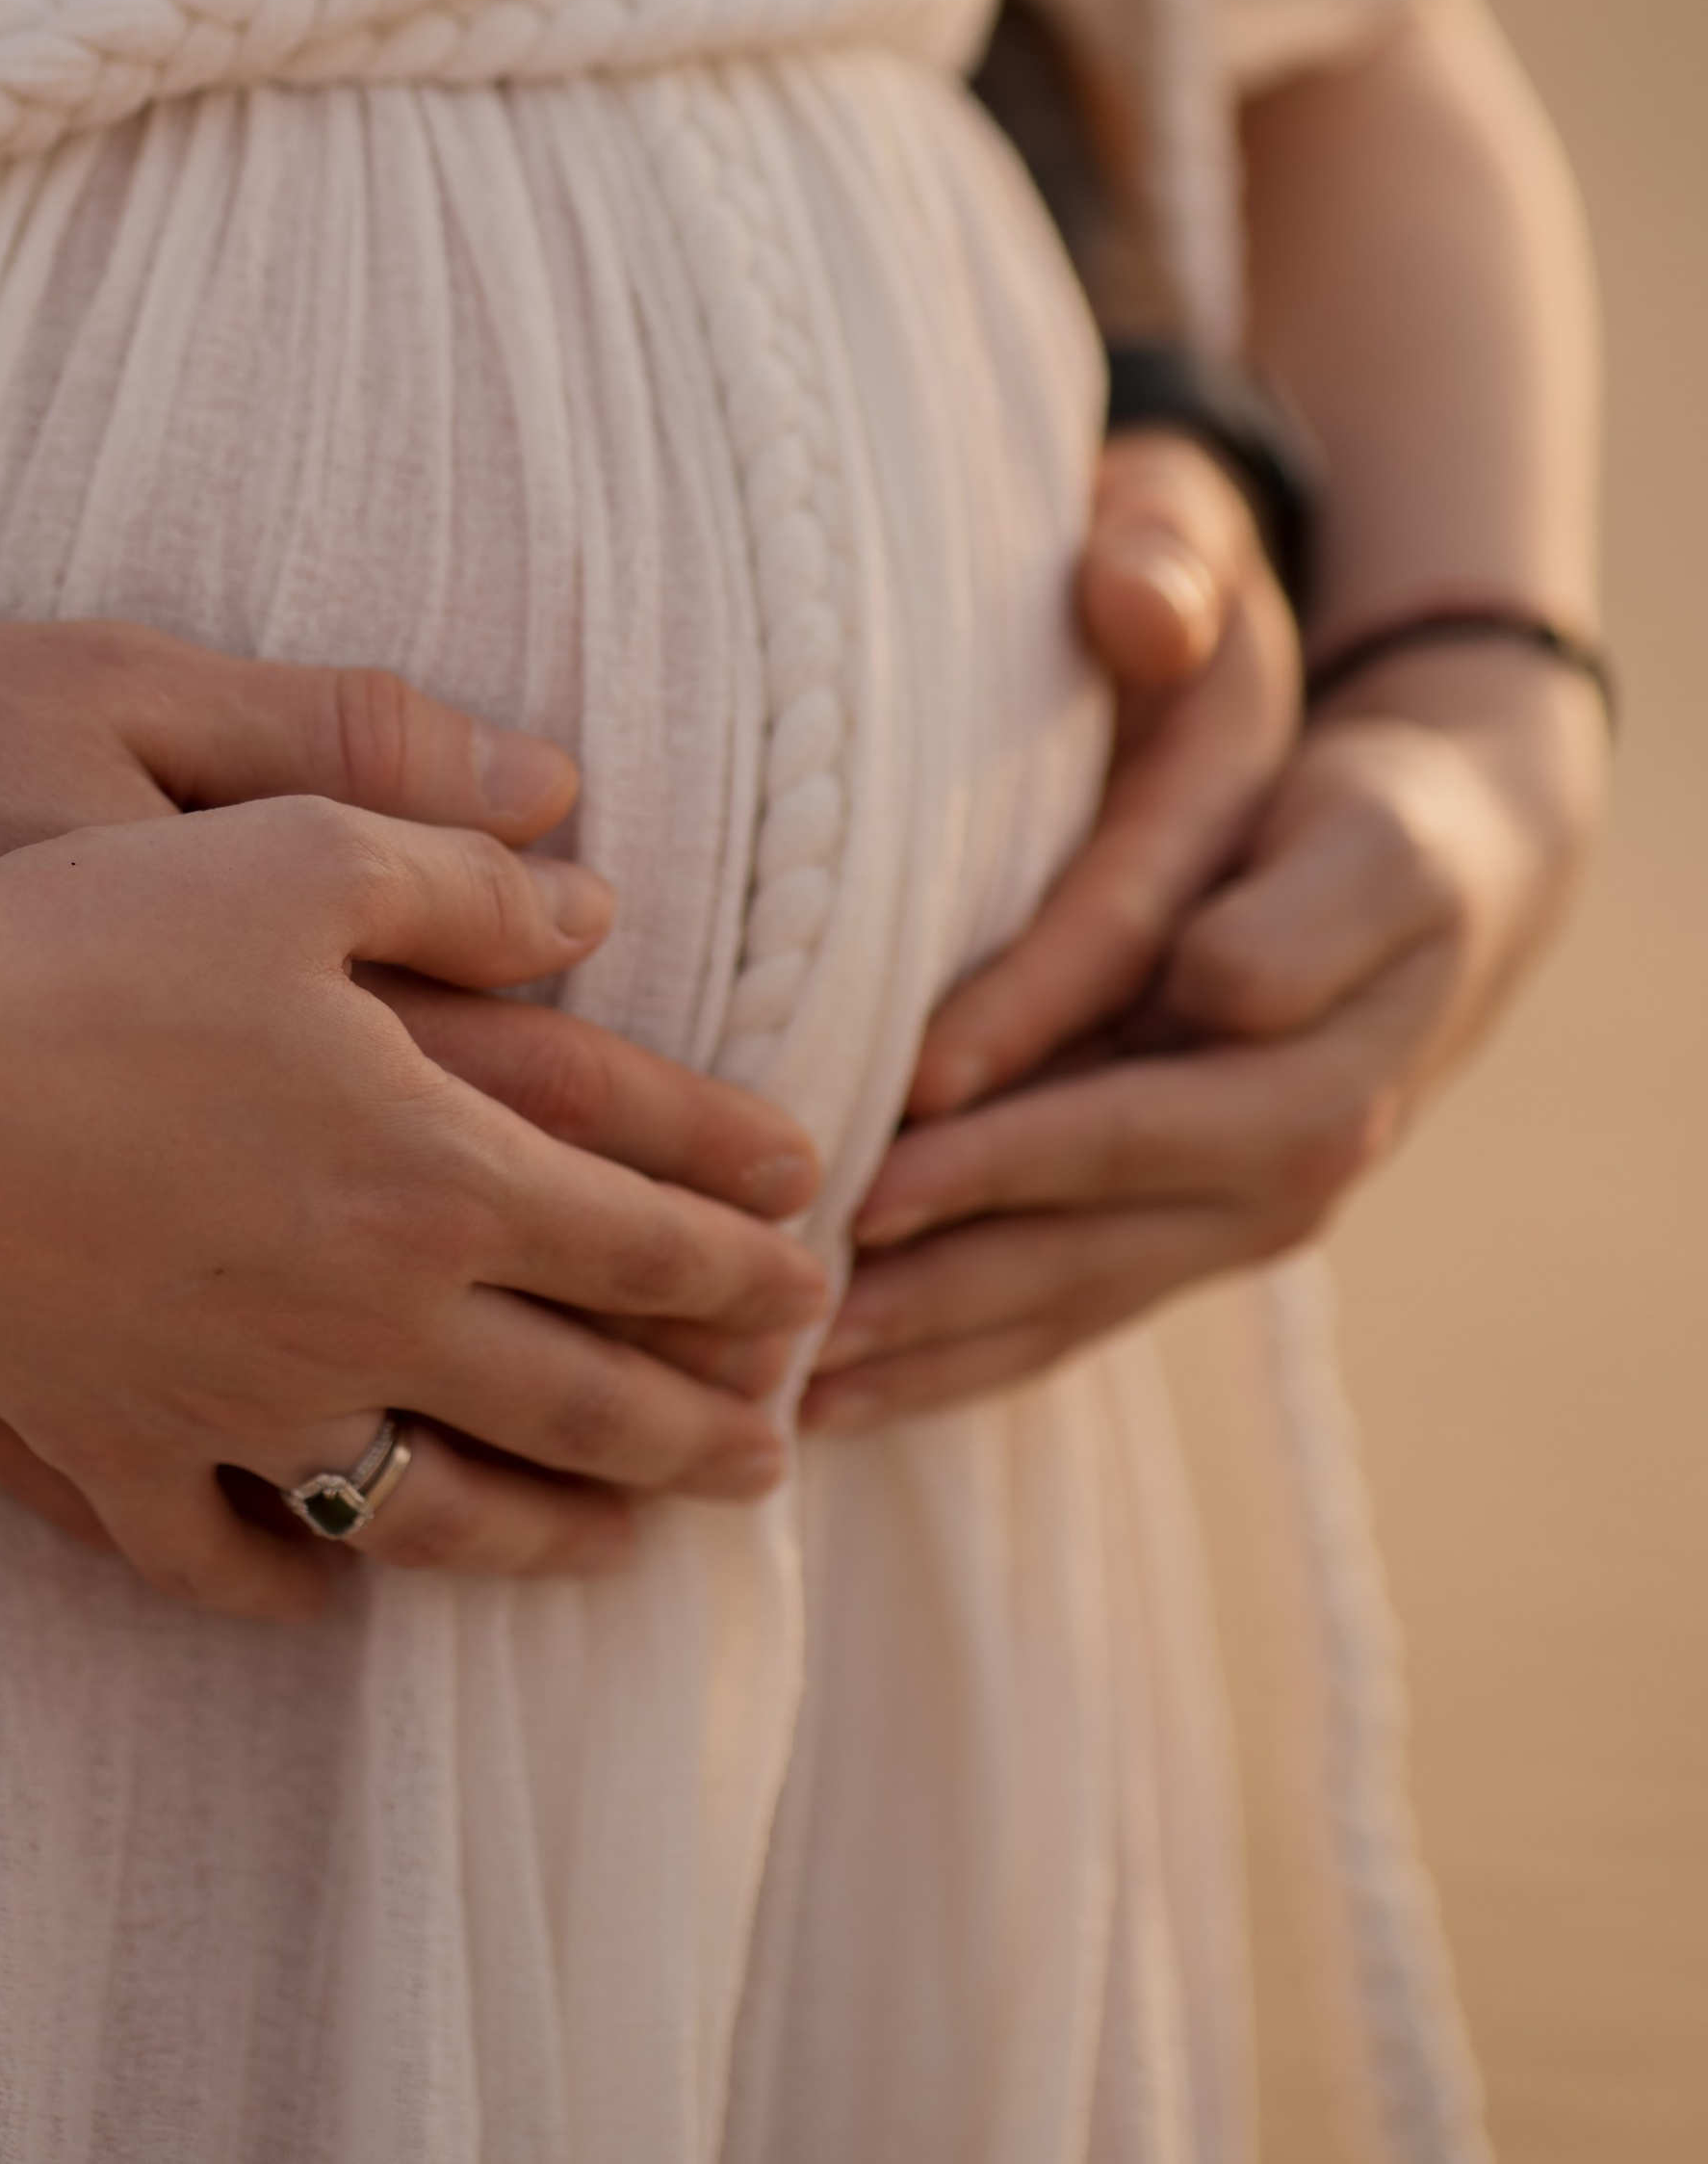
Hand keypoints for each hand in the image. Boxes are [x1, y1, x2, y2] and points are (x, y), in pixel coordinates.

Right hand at [0, 790, 828, 1619]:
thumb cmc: (64, 917)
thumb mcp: (287, 838)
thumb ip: (455, 863)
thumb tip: (592, 889)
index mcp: (424, 1154)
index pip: (638, 1223)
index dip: (743, 1246)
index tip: (818, 1260)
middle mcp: (355, 1306)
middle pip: (578, 1391)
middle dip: (701, 1415)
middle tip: (786, 1438)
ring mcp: (229, 1397)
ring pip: (434, 1505)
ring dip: (552, 1526)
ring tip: (624, 1540)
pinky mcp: (102, 1440)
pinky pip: (214, 1553)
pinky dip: (286, 1577)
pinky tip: (330, 1584)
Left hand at [809, 465, 1603, 1425]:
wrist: (1447, 887)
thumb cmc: (1388, 839)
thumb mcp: (1373, 847)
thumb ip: (1299, 920)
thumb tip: (1206, 986)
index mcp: (1317, 1102)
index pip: (1123, 1137)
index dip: (995, 1162)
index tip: (868, 1189)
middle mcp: (1277, 1196)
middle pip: (1075, 1257)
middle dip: (926, 1294)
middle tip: (782, 1325)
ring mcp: (1230, 1230)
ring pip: (1058, 1310)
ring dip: (925, 1355)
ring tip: (788, 1390)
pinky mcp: (1186, 1235)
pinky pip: (1066, 1313)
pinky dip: (961, 1357)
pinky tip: (856, 1390)